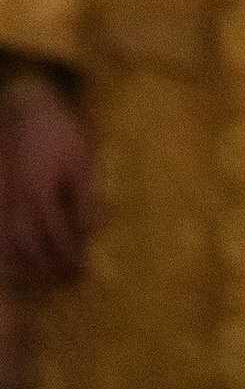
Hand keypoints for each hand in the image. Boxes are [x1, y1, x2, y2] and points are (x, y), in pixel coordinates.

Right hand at [2, 87, 93, 286]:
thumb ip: (86, 196)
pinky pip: (2, 230)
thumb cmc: (62, 132)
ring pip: (12, 242)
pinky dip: (8, 249)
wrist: (31, 110)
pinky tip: (17, 258)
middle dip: (48, 266)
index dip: (68, 255)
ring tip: (42, 275)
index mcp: (43, 194)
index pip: (56, 236)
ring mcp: (7, 200)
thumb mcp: (82, 160)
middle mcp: (21, 202)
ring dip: (27, 263)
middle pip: (32, 245)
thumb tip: (91, 228)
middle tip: (64, 278)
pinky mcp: (3, 195)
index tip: (80, 268)